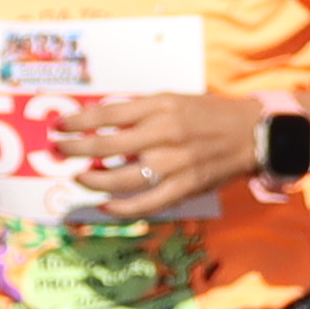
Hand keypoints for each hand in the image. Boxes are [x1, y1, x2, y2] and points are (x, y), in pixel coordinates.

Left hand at [57, 88, 268, 221]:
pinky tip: (106, 204)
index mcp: (159, 107)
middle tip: (58, 151)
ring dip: (93, 180)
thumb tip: (100, 123)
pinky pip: (146, 204)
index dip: (78, 122)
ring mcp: (174, 164)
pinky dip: (122, 208)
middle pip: (105, 146)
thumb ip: (140, 111)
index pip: (107, 114)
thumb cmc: (208, 114)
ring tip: (79, 177)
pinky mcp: (185, 187)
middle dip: (75, 149)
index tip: (59, 126)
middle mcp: (164, 134)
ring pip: (120, 179)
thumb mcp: (173, 100)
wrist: (251, 133)